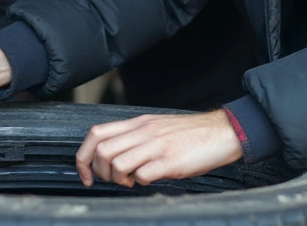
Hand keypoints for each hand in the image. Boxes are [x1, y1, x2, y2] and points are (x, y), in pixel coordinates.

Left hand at [75, 110, 243, 187]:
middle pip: (102, 151)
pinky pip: (143, 175)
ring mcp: (157, 146)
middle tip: (113, 179)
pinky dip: (140, 183)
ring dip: (118, 179)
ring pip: (117, 163)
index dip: (84, 156)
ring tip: (131, 181)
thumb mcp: (157, 127)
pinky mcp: (171, 161)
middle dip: (100, 172)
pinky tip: (149, 180)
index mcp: (138, 123)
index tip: (87, 174)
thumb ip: (135, 137)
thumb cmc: (190, 134)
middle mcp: (144, 132)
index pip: (97, 133)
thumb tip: (114, 156)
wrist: (222, 132)